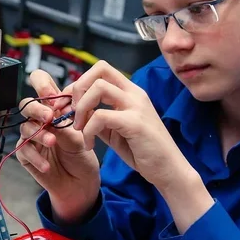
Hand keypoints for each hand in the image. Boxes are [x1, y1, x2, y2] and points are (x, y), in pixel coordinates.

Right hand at [15, 69, 100, 223]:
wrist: (81, 183)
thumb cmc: (82, 157)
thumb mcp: (80, 135)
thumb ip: (66, 120)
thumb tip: (56, 107)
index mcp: (55, 108)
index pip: (41, 85)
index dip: (41, 83)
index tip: (49, 91)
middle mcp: (41, 120)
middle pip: (27, 105)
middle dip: (37, 109)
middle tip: (49, 117)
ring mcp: (32, 137)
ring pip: (25, 127)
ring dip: (39, 134)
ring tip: (53, 142)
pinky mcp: (26, 155)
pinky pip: (24, 150)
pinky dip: (36, 156)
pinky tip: (48, 164)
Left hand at [68, 63, 213, 229]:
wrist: (168, 170)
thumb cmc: (144, 152)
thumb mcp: (115, 131)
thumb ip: (97, 119)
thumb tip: (75, 111)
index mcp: (130, 93)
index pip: (102, 69)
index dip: (80, 83)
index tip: (70, 105)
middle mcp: (134, 94)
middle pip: (99, 69)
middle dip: (78, 89)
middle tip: (73, 113)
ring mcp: (136, 106)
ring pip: (98, 88)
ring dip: (81, 108)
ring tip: (79, 129)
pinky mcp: (135, 123)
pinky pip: (100, 116)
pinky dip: (88, 131)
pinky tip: (90, 145)